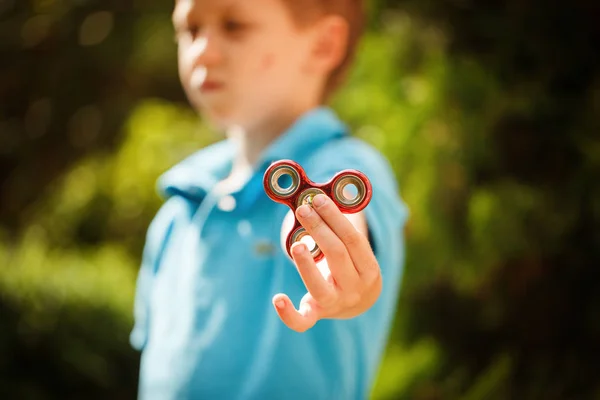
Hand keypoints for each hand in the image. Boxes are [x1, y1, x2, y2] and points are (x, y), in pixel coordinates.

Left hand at [272, 193, 381, 331]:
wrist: (357, 302)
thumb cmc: (351, 265)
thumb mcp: (354, 250)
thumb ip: (339, 227)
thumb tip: (315, 195)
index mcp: (369, 269)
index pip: (353, 239)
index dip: (334, 217)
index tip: (318, 199)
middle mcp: (355, 289)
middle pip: (337, 255)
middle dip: (319, 229)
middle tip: (304, 209)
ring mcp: (335, 304)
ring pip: (320, 287)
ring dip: (306, 264)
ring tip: (296, 244)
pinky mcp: (316, 315)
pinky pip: (303, 321)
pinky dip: (289, 314)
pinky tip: (278, 299)